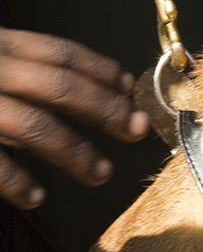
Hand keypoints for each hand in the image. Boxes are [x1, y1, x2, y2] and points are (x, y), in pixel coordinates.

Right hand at [0, 29, 150, 208]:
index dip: (101, 71)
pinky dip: (16, 181)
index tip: (129, 87)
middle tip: (136, 130)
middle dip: (106, 111)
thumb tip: (76, 88)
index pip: (60, 54)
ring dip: (74, 153)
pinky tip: (36, 197)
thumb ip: (17, 66)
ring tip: (100, 172)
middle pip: (61, 87)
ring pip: (35, 126)